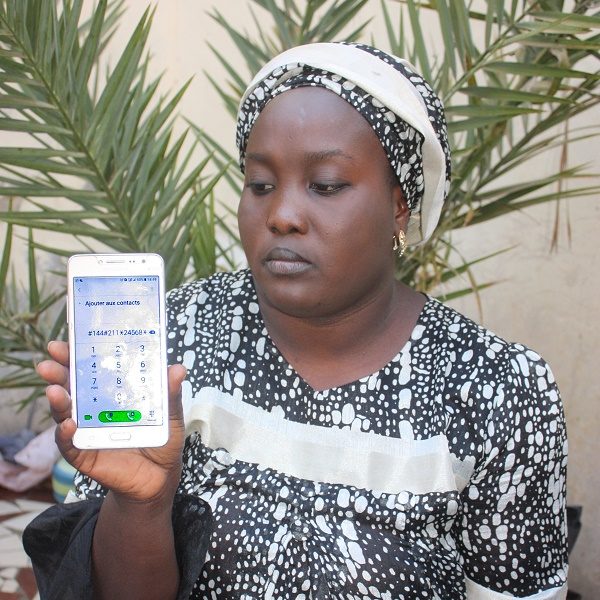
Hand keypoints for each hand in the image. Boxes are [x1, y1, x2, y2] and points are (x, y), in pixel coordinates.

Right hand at [37, 341, 185, 503]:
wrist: (160, 479)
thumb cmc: (162, 441)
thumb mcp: (170, 416)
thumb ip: (171, 395)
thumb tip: (178, 369)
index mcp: (112, 394)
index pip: (90, 371)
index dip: (75, 357)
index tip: (63, 342)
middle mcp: (94, 410)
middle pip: (70, 388)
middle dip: (57, 374)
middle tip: (48, 362)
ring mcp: (86, 432)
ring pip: (64, 414)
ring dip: (58, 402)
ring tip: (55, 390)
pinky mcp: (85, 456)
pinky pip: (70, 445)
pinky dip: (66, 435)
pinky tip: (68, 425)